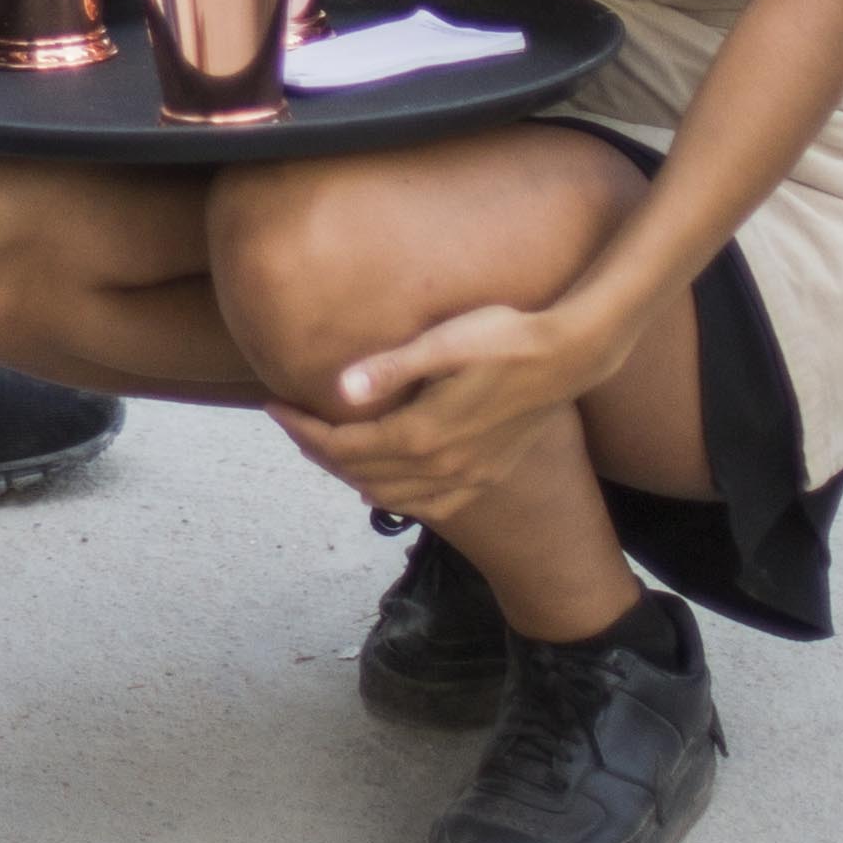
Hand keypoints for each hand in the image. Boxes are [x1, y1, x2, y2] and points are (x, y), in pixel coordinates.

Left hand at [264, 303, 601, 515]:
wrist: (570, 356)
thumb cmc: (505, 337)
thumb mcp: (444, 343)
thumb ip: (391, 368)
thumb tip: (341, 388)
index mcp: (421, 434)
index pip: (342, 444)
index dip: (301, 429)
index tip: (273, 406)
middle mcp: (440, 466)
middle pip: (358, 472)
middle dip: (316, 450)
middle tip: (290, 424)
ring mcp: (466, 478)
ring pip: (388, 494)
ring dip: (349, 474)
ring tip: (324, 447)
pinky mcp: (486, 476)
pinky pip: (427, 505)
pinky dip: (393, 497)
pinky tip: (382, 486)